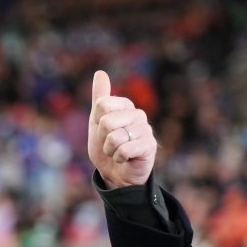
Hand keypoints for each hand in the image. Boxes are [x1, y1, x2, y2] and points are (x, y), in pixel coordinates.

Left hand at [87, 70, 156, 188]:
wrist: (116, 174)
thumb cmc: (107, 148)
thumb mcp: (97, 122)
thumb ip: (99, 98)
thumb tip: (100, 72)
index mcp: (125, 106)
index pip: (102, 105)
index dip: (97, 122)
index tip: (102, 131)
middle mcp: (138, 114)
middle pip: (107, 121)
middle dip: (103, 138)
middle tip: (110, 144)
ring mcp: (146, 130)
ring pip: (115, 137)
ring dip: (110, 150)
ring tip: (118, 152)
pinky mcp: (150, 146)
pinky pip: (125, 149)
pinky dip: (119, 157)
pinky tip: (125, 159)